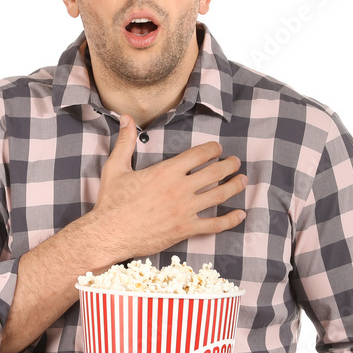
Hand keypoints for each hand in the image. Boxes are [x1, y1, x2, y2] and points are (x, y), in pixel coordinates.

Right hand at [89, 114, 247, 260]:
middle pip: (215, 172)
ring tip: (242, 180)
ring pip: (219, 195)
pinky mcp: (186, 229)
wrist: (110, 234)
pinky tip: (240, 215)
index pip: (199, 154)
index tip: (218, 149)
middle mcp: (180, 188)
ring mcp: (185, 210)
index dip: (213, 149)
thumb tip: (126, 118)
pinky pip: (215, 225)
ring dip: (234, 186)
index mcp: (167, 171)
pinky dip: (230, 220)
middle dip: (229, 165)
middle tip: (236, 162)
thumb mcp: (116, 168)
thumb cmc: (112, 201)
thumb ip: (125, 142)